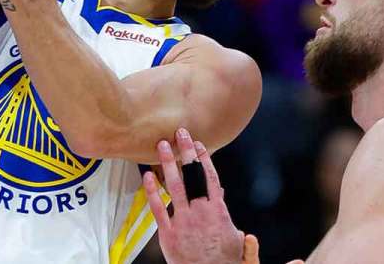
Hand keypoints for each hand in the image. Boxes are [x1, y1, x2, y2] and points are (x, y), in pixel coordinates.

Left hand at [144, 128, 243, 263]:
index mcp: (217, 210)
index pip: (209, 177)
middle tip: (180, 133)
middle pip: (192, 175)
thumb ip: (234, 224)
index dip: (203, 158)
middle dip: (186, 152)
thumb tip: (231, 208)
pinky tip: (147, 176)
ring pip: (174, 186)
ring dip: (168, 164)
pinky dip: (152, 191)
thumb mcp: (236, 242)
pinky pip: (158, 208)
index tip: (199, 144)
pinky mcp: (168, 233)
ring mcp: (183, 220)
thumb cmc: (223, 262)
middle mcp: (200, 211)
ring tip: (162, 145)